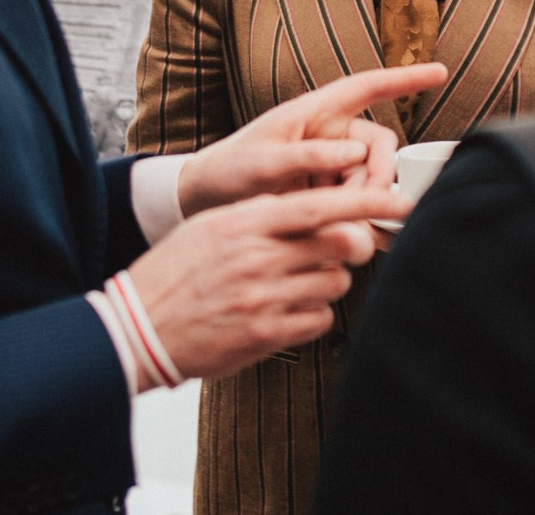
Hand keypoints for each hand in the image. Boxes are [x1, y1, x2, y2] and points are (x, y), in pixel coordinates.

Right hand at [128, 185, 412, 378]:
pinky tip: (288, 311)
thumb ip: (260, 215)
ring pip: (334, 283)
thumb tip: (312, 209)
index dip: (366, 201)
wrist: (136, 327)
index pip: (320, 204)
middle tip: (351, 247)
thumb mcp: (210, 227)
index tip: (398, 200)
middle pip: (340, 243)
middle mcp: (257, 257)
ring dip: (328, 282)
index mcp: (244, 222)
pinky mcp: (265, 335)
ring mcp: (263, 297)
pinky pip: (318, 319)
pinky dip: (313, 315)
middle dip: (356, 244)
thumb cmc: (174, 273)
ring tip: (299, 284)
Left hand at [177, 63, 447, 215]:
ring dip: (367, 204)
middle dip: (377, 178)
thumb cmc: (227, 174)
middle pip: (380, 149)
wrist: (206, 207)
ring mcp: (332, 167)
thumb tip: (355, 154)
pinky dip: (364, 219)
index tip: (439, 72)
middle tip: (358, 209)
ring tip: (343, 230)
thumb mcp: (260, 164)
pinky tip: (362, 239)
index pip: (367, 87)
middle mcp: (330, 137)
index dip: (405, 78)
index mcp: (314, 113)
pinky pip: (361, 203)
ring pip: (373, 181)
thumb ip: (306, 157)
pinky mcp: (329, 194)